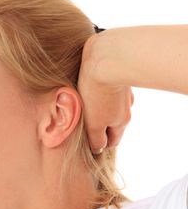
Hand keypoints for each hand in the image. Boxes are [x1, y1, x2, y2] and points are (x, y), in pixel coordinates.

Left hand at [77, 36, 133, 153]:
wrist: (105, 58)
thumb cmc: (96, 93)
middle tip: (82, 124)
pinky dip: (101, 96)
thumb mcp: (94, 122)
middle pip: (112, 126)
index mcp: (121, 122)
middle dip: (99, 128)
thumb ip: (96, 138)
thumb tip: (99, 149)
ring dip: (99, 111)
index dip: (100, 144)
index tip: (86, 140)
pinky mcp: (117, 79)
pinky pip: (109, 94)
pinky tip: (89, 91)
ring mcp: (124, 94)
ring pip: (111, 109)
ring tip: (83, 106)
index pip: (112, 142)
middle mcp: (126, 109)